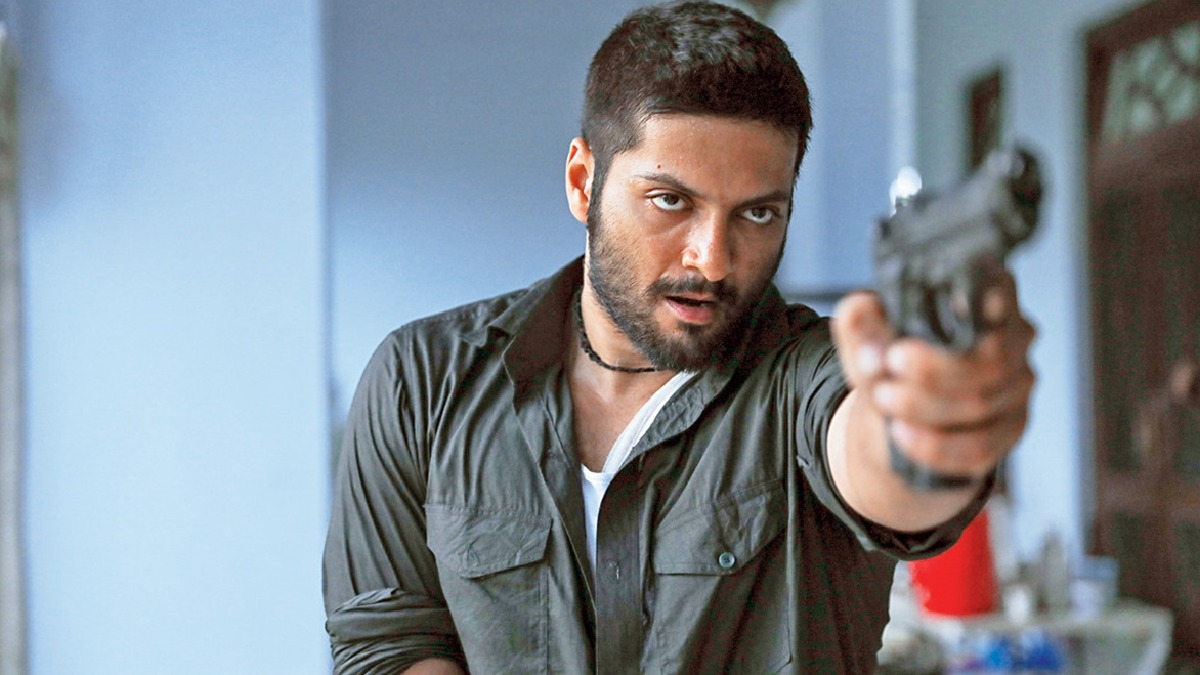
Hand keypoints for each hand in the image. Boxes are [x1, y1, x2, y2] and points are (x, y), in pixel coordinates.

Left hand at [832, 275, 1035, 482]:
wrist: (897, 416)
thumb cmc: (893, 363)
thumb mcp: (868, 339)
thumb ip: (861, 321)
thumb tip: (859, 310)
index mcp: (988, 295)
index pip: (997, 290)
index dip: (977, 303)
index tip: (951, 310)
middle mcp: (1014, 337)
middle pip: (989, 357)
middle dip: (932, 369)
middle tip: (886, 367)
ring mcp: (1018, 385)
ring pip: (980, 402)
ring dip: (925, 405)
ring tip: (883, 397)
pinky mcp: (1012, 428)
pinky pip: (980, 445)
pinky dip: (937, 444)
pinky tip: (903, 435)